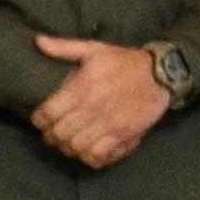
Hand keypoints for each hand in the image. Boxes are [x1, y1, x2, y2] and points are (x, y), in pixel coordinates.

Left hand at [27, 33, 173, 169]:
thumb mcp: (94, 49)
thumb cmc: (123, 61)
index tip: (40, 119)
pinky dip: (89, 157)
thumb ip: (64, 48)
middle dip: (51, 136)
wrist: (160, 74)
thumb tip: (38, 41)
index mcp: (82, 87)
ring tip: (68, 142)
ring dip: (68, 148)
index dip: (39, 120)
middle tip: (53, 133)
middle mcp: (93, 108)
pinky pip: (99, 157)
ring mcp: (109, 125)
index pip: (49, 113)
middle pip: (60, 134)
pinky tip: (87, 150)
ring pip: (77, 148)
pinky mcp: (124, 136)